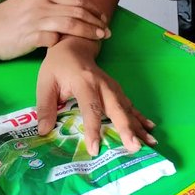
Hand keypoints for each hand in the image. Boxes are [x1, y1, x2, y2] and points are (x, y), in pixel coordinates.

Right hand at [0, 0, 110, 61]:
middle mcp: (42, 4)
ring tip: (100, 38)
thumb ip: (51, 0)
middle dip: (96, 21)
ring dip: (89, 31)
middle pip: (77, 11)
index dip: (92, 8)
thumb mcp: (31, 1)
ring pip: (71, 24)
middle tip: (107, 30)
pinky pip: (53, 39)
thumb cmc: (8, 18)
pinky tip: (74, 49)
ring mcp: (36, 20)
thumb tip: (75, 0)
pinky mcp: (30, 37)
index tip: (102, 17)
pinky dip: (65, 43)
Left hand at [35, 37, 155, 154]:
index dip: (93, 128)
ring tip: (150, 142)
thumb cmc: (58, 66)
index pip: (90, 107)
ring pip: (127, 108)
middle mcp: (102, 84)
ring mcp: (112, 87)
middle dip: (126, 128)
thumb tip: (44, 131)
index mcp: (84, 82)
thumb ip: (45, 106)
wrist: (75, 45)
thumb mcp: (45, 83)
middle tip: (134, 146)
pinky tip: (150, 129)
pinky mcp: (117, 90)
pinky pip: (130, 105)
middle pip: (116, 107)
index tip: (95, 149)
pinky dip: (140, 117)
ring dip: (138, 126)